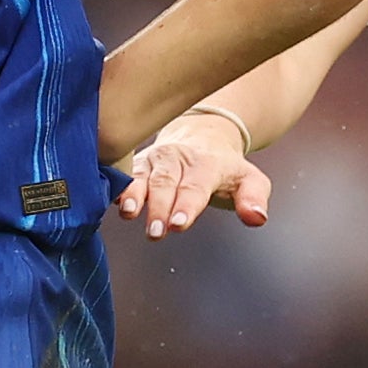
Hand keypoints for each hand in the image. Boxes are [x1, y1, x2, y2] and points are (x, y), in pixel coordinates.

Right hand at [114, 108, 273, 238]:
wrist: (201, 136)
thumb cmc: (223, 167)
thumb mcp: (249, 180)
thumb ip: (254, 199)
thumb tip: (257, 217)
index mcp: (205, 164)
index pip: (195, 187)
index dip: (186, 206)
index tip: (179, 224)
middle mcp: (176, 159)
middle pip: (165, 184)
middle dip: (159, 208)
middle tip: (156, 232)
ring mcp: (153, 160)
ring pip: (140, 176)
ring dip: (133, 195)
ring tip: (129, 212)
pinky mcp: (136, 164)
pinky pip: (122, 173)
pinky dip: (115, 185)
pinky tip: (110, 200)